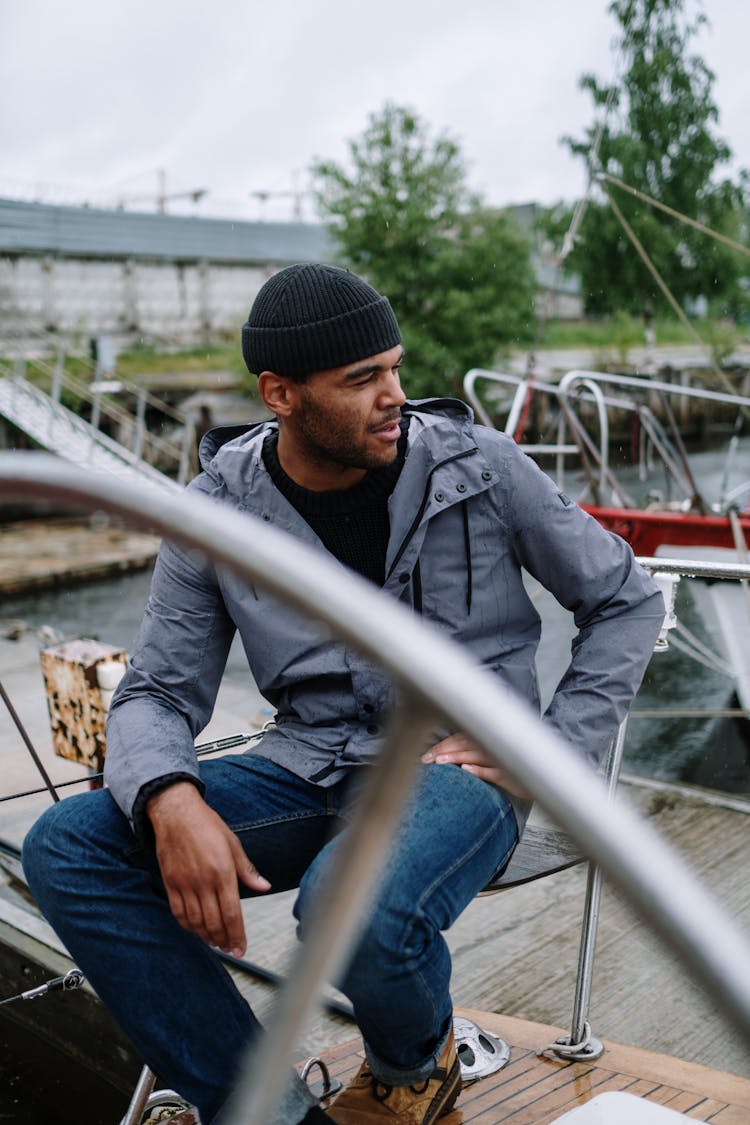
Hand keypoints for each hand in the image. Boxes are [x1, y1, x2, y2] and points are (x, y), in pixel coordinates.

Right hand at [146, 782, 269, 956]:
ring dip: (206, 936)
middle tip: (230, 949)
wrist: (176, 813)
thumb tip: (264, 886)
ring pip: (195, 921)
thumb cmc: (207, 825)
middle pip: (214, 922)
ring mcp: (185, 883)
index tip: (241, 948)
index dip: (237, 935)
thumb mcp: (233, 844)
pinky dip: (187, 926)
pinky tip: (195, 929)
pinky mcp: (171, 882)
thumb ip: (248, 871)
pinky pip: (178, 912)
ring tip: (215, 942)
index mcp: (223, 872)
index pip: (232, 913)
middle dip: (223, 940)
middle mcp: (203, 881)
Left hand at [421, 733, 530, 798]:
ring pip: (477, 755)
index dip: (443, 744)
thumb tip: (448, 754)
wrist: (544, 771)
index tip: (427, 754)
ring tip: (440, 762)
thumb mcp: (494, 755)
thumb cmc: (516, 765)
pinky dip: (479, 770)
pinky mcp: (512, 775)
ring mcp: (504, 759)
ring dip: (457, 757)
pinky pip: (493, 771)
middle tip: (427, 758)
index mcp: (489, 739)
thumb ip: (474, 750)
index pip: (461, 737)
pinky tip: (465, 770)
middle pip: (465, 744)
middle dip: (444, 750)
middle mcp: (495, 746)